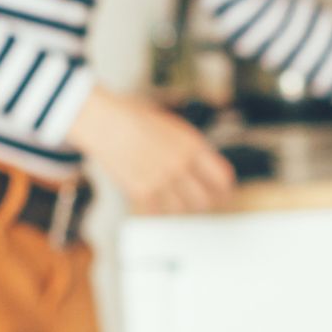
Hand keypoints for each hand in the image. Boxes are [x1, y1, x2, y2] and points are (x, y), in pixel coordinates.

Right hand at [67, 86, 235, 213]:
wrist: (106, 123)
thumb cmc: (134, 119)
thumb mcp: (172, 126)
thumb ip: (190, 147)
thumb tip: (203, 166)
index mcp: (192, 145)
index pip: (221, 177)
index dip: (225, 188)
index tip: (223, 192)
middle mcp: (180, 165)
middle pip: (204, 199)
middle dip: (204, 201)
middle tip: (201, 202)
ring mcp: (161, 181)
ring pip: (182, 209)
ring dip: (181, 206)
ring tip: (176, 201)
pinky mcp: (142, 192)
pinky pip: (158, 212)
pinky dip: (157, 209)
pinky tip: (156, 202)